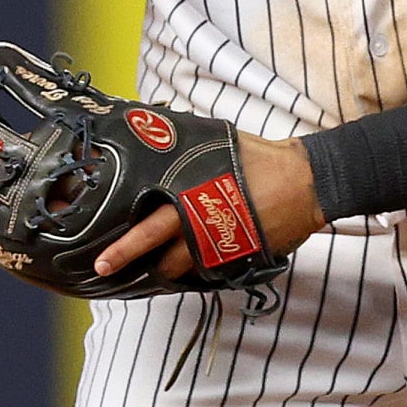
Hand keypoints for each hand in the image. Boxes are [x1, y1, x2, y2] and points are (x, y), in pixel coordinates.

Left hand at [94, 131, 325, 279]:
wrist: (304, 182)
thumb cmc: (259, 159)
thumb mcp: (215, 146)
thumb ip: (184, 153)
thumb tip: (155, 135)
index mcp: (192, 199)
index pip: (150, 228)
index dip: (125, 247)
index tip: (102, 260)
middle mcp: (203, 228)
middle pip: (162, 258)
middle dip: (132, 265)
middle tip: (107, 271)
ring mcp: (222, 248)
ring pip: (184, 270)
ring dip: (167, 270)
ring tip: (153, 264)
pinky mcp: (240, 259)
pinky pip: (209, 272)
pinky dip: (194, 270)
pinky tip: (187, 265)